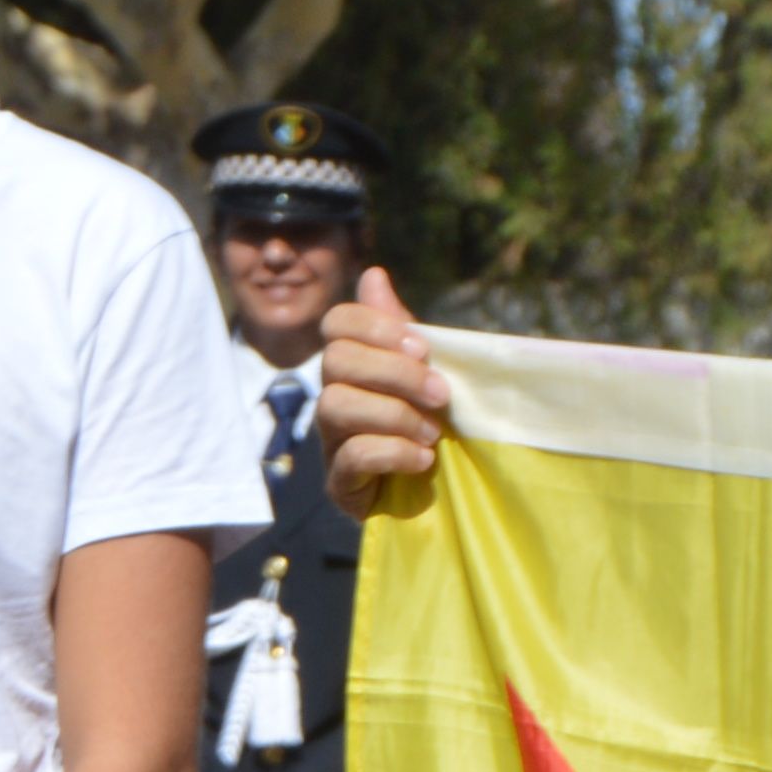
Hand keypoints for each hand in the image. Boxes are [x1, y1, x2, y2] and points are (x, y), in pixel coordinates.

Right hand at [317, 263, 450, 513]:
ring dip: (394, 415)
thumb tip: (374, 274)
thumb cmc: (430, 426)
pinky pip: (350, 456)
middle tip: (441, 395)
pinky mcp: (339, 484)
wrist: (437, 497)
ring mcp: (330, 441)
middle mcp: (333, 397)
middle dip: (394, 373)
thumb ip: (400, 330)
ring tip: (433, 434)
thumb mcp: (424, 373)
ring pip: (335, 405)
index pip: (337, 323)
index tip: (423, 347)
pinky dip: (393, 453)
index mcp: (354, 366)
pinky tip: (422, 460)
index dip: (376, 327)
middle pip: (335, 361)